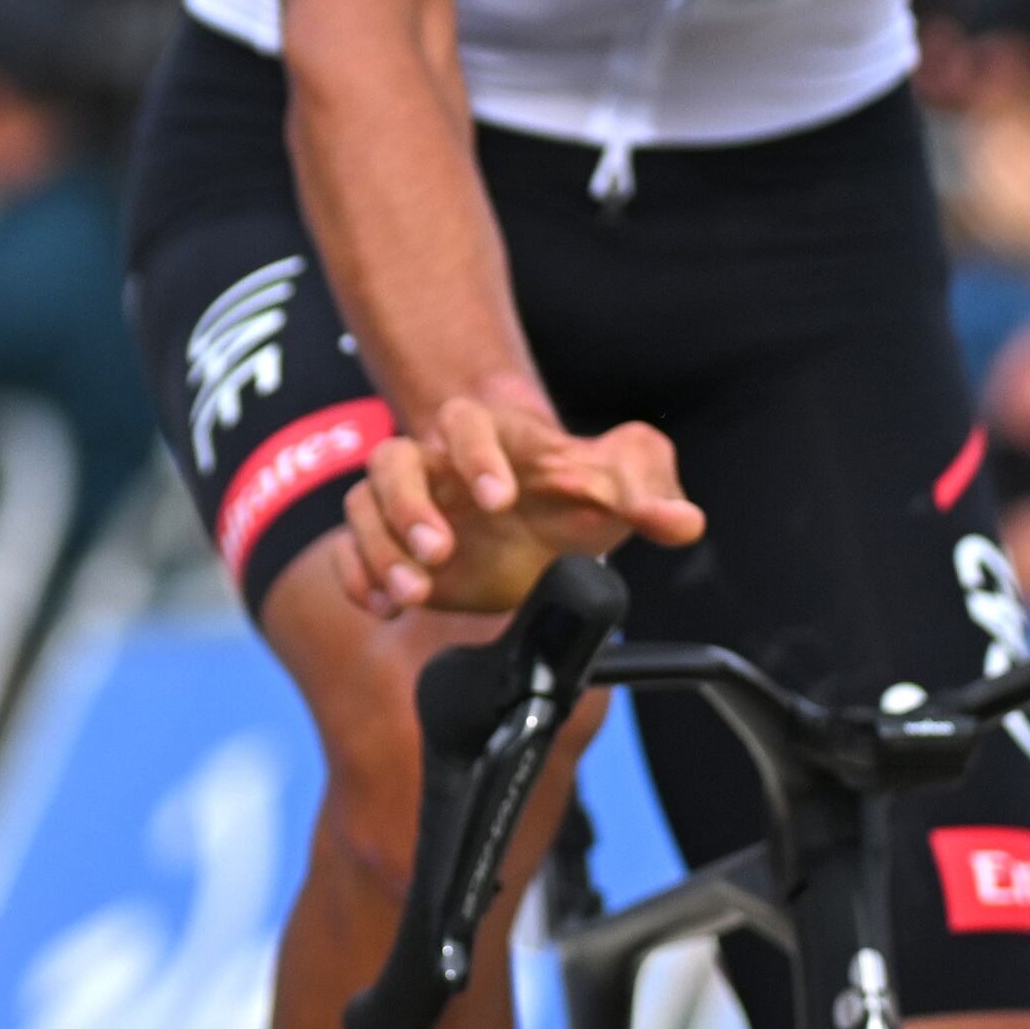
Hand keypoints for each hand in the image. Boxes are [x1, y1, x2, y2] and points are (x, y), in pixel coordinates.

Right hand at [336, 391, 702, 617]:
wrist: (546, 522)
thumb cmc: (583, 491)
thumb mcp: (629, 482)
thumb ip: (653, 491)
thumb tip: (681, 521)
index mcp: (493, 436)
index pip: (465, 421)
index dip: (474, 454)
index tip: (499, 501)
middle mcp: (438, 466)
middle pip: (391, 460)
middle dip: (406, 506)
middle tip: (438, 551)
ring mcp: (408, 508)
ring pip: (361, 506)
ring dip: (378, 548)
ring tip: (411, 595)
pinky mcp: (393, 551)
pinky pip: (347, 552)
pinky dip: (356, 577)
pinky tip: (383, 607)